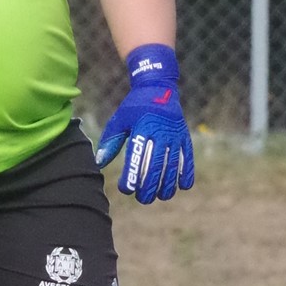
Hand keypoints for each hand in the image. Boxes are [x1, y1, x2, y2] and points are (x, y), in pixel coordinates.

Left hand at [95, 44, 194, 203]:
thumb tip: (99, 163)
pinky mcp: (184, 137)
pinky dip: (186, 173)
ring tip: (159, 196)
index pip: (136, 158)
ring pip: (172, 166)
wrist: (158, 87)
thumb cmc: (134, 106)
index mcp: (141, 129)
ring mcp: (174, 136)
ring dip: (167, 184)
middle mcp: (160, 133)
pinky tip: (181, 186)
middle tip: (142, 198)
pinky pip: (187, 158)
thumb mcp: (120, 120)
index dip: (131, 176)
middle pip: (155, 166)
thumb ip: (111, 141)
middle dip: (149, 186)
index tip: (126, 188)